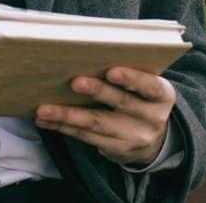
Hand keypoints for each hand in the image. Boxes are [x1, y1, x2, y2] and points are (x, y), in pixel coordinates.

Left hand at [34, 66, 175, 166]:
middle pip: (121, 103)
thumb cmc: (140, 100)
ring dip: (67, 115)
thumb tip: (84, 56)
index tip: (111, 71)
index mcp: (162, 95)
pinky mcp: (117, 150)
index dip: (132, 78)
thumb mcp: (145, 87)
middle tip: (74, 82)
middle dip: (96, 91)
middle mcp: (152, 118)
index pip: (150, 86)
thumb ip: (127, 74)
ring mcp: (135, 137)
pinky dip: (63, 127)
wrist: (155, 141)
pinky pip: (86, 137)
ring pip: (97, 124)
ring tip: (43, 109)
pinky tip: (45, 120)